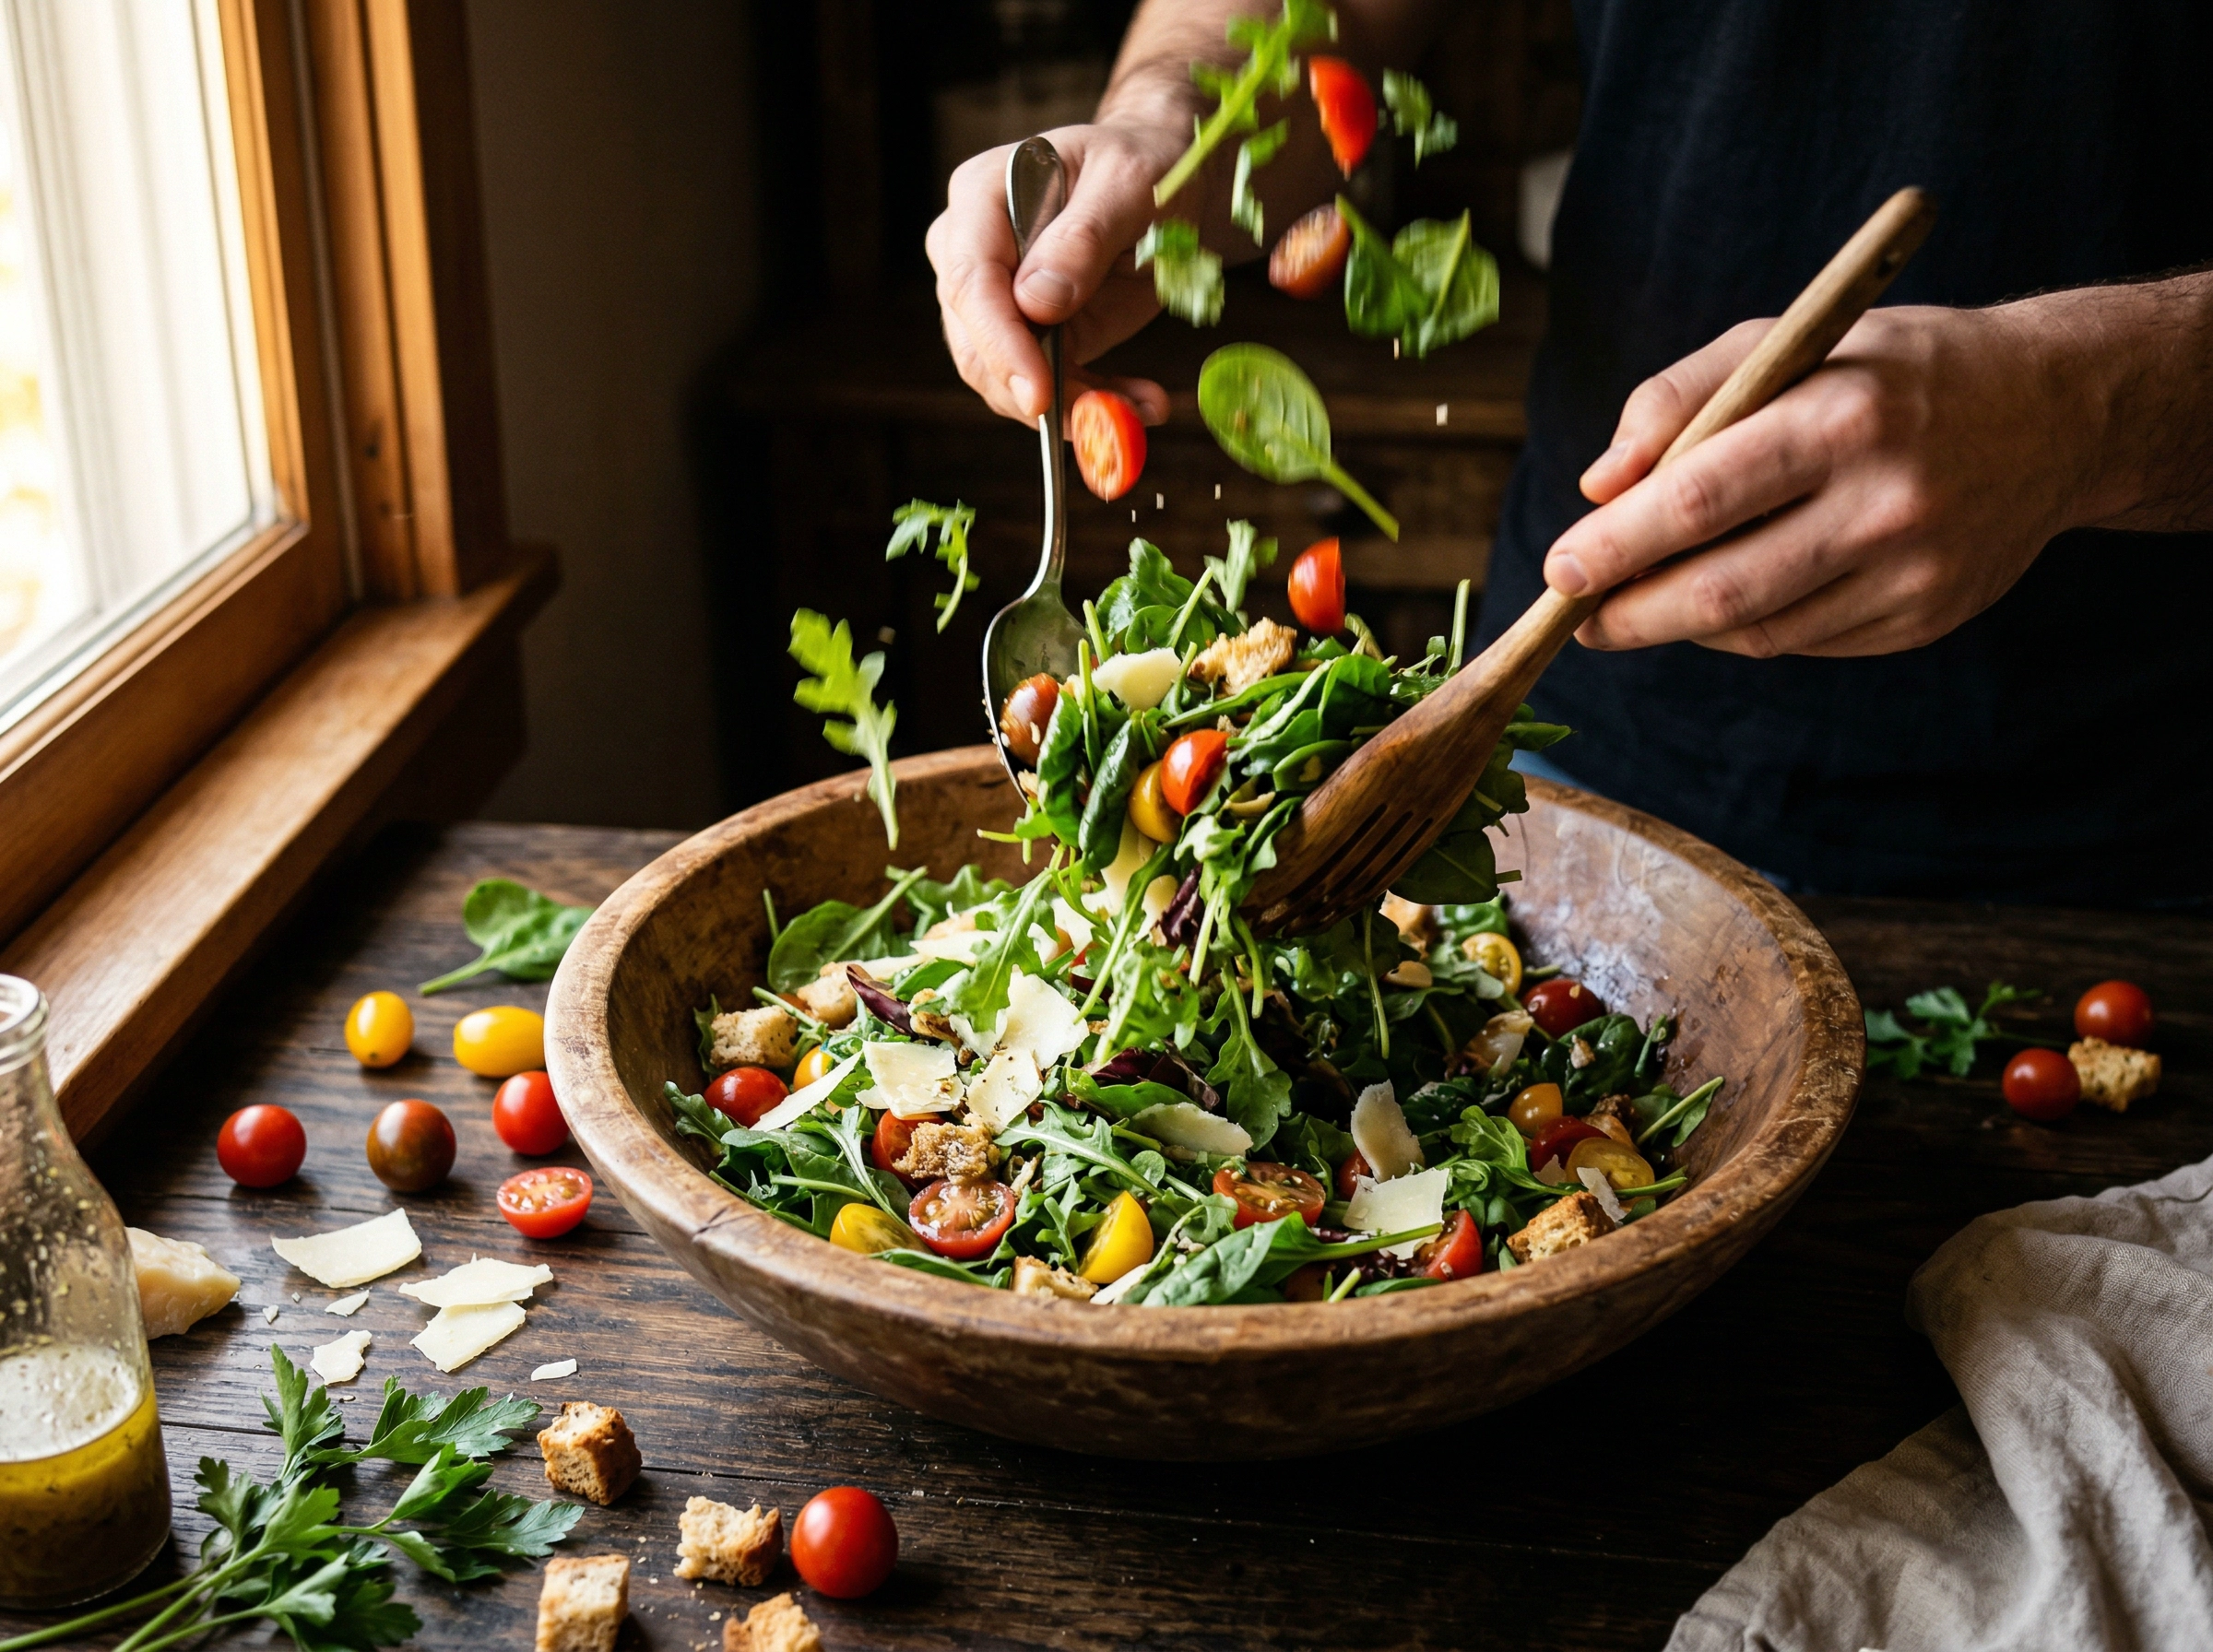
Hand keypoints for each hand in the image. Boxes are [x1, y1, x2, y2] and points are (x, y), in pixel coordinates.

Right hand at [926, 123, 1179, 428]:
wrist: (1163, 184)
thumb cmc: (1142, 164)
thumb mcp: (1129, 184)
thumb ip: (1084, 237)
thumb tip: (1035, 303)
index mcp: (982, 196)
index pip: (971, 281)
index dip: (1001, 344)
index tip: (1038, 394)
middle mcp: (970, 249)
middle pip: (975, 342)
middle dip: (1036, 391)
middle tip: (1102, 420)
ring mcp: (993, 298)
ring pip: (1004, 379)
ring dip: (1071, 407)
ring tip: (1140, 407)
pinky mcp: (1027, 335)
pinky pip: (1043, 386)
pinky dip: (1089, 405)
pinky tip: (1139, 404)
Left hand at [1543, 304, 2097, 657]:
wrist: (2054, 411)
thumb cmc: (1889, 370)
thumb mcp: (1787, 342)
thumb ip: (1679, 398)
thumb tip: (1598, 485)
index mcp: (1844, 415)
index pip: (1700, 497)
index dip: (1616, 546)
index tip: (1558, 570)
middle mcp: (1886, 500)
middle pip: (1722, 589)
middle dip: (1630, 613)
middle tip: (1576, 615)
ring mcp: (1913, 570)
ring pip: (1757, 631)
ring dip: (1680, 625)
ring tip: (1641, 602)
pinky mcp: (1927, 616)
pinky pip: (1802, 643)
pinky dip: (1746, 629)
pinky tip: (1729, 598)